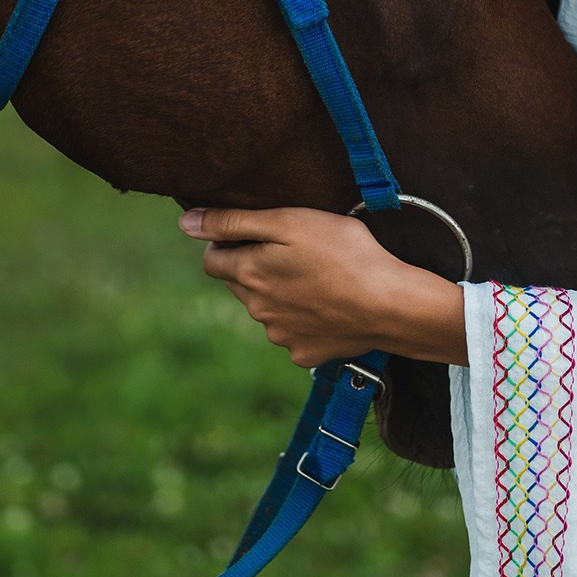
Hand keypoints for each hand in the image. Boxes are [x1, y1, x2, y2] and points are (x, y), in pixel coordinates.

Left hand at [180, 207, 467, 367]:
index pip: (212, 260)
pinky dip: (304, 320)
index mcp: (248, 274)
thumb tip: (185, 222)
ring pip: (266, 310)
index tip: (258, 234)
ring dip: (280, 294)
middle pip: (240, 285)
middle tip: (294, 252)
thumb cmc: (344, 252)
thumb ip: (233, 222)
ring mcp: (281, 336)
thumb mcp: (288, 222)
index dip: (229, 243)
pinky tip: (330, 305)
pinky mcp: (306, 354)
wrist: (391, 304)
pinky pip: (293, 334)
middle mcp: (257, 310)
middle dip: (255, 268)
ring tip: (318, 277)